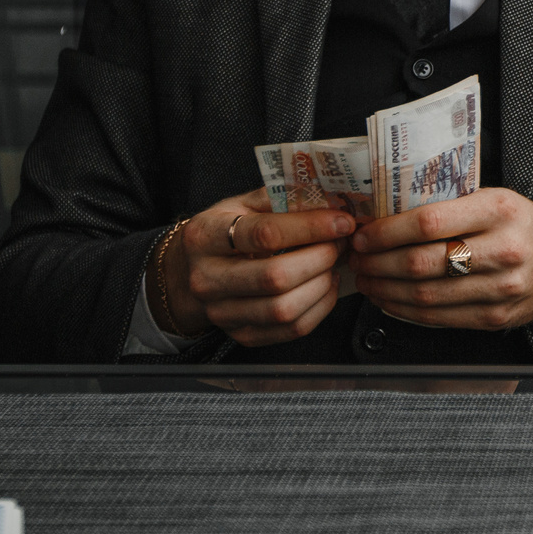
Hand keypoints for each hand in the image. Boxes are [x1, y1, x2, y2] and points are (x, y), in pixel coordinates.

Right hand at [160, 189, 355, 347]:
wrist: (190, 271)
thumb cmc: (223, 231)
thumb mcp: (241, 204)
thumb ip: (280, 198)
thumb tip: (329, 199)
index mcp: (205, 237)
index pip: (264, 234)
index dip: (310, 227)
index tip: (341, 222)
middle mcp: (207, 279)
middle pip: (275, 277)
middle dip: (320, 258)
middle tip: (339, 243)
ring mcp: (222, 312)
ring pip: (284, 309)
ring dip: (322, 285)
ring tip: (333, 264)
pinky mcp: (241, 334)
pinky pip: (291, 330)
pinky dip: (319, 308)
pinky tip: (325, 286)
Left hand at [349, 188, 532, 337]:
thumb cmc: (525, 225)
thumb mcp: (496, 198)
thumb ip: (452, 203)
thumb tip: (390, 212)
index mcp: (500, 210)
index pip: (429, 222)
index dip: (387, 232)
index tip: (364, 233)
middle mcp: (503, 250)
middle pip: (422, 262)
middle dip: (377, 262)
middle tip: (356, 258)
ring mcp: (500, 288)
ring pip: (426, 295)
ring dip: (385, 289)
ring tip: (366, 279)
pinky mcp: (495, 317)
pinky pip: (439, 318)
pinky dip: (405, 310)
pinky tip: (389, 299)